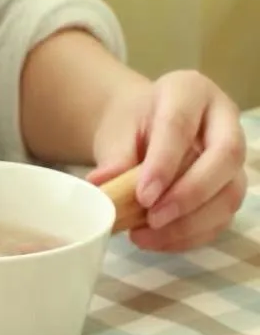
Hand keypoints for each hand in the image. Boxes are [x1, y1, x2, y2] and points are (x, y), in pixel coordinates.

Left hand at [88, 70, 246, 251]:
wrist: (141, 131)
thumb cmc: (131, 127)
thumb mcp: (117, 133)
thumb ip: (115, 157)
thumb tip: (103, 186)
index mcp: (190, 93)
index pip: (182, 125)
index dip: (165, 164)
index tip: (143, 196)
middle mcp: (222, 120)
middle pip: (226, 156)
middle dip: (190, 194)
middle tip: (153, 218)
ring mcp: (231, 158)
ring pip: (230, 193)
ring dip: (190, 223)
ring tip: (146, 237)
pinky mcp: (227, 189)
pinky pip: (220, 219)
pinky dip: (189, 237)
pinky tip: (156, 241)